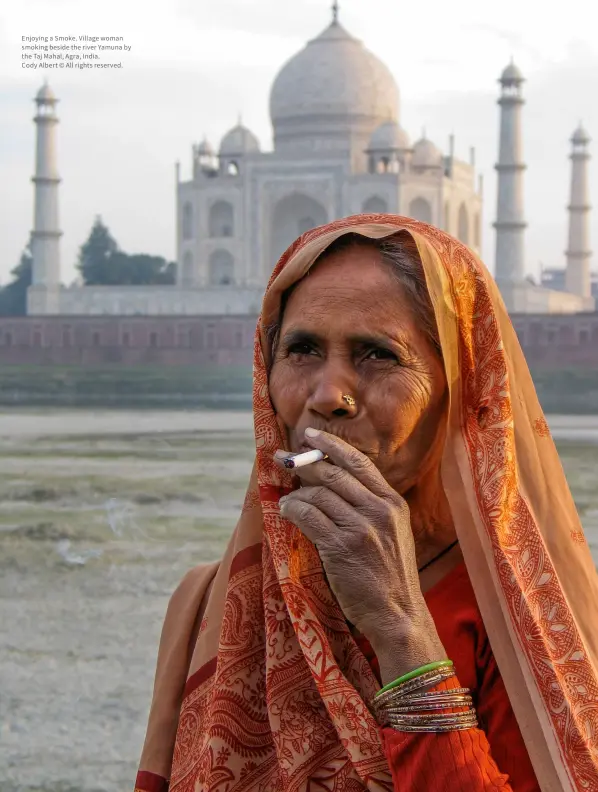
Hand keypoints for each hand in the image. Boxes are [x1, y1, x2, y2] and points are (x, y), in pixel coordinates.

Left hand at [274, 428, 445, 681]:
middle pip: (334, 474)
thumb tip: (334, 483)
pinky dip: (292, 510)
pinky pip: (308, 517)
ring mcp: (361, 529)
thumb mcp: (393, 532)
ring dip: (295, 493)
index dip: (332, 445)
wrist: (398, 614)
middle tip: (283, 458)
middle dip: (304, 463)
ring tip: (286, 498)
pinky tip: (285, 511)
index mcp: (393, 503)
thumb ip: (371, 506)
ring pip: (318, 495)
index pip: (359, 463)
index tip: (310, 436)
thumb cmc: (390, 575)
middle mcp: (379, 511)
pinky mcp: (341, 548)